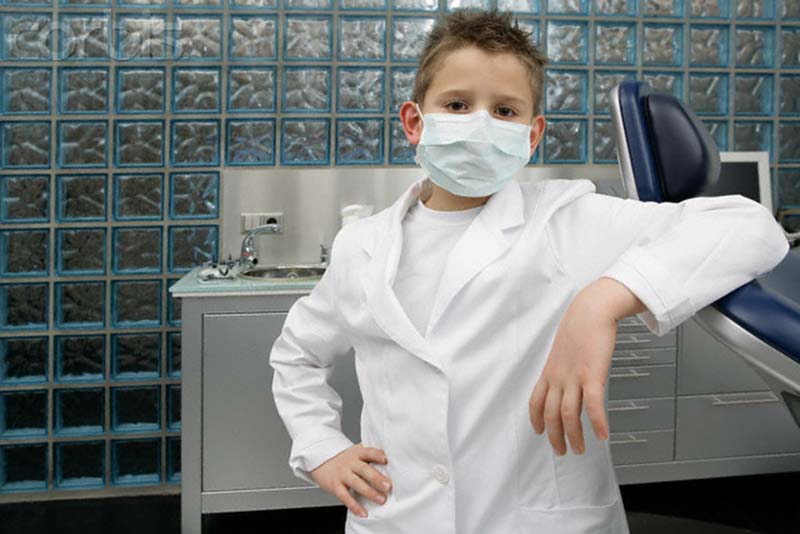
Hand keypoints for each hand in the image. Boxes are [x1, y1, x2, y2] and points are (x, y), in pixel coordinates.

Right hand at [311, 442, 392, 518]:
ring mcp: (342, 474)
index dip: (377, 455)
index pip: (369, 452)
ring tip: (381, 499)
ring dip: (370, 492)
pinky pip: (345, 497)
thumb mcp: (357, 452)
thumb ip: (371, 455)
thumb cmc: (345, 458)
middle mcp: (350, 463)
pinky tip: (363, 512)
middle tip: (388, 486)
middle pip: (364, 470)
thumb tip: (393, 460)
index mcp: (358, 453)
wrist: (322, 460)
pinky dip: (355, 506)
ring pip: (356, 483)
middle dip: (377, 478)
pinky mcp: (335, 486)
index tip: (386, 460)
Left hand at [528, 284, 619, 455]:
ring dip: (574, 435)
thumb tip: (567, 376)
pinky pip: (593, 405)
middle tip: (562, 452)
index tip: (539, 432)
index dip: (536, 419)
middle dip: (555, 436)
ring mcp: (574, 377)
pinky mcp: (592, 374)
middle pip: (550, 414)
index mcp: (550, 371)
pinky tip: (603, 435)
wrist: (591, 310)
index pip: (535, 400)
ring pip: (568, 414)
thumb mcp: (563, 349)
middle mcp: (558, 377)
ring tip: (581, 449)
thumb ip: (563, 365)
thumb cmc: (580, 327)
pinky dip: (597, 423)